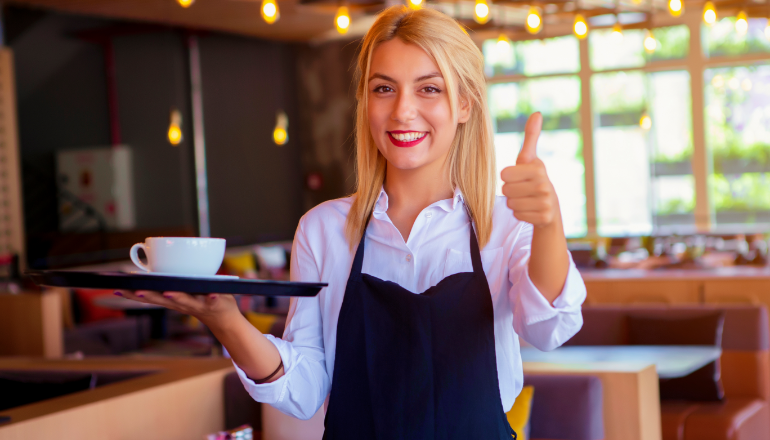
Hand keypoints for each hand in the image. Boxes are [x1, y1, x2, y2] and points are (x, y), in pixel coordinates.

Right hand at [116, 290, 239, 328]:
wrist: (222, 318)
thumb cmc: (199, 299)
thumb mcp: (180, 292)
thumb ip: (167, 283)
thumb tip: (148, 268)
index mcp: (171, 299)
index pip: (150, 296)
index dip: (133, 294)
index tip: (118, 289)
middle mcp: (181, 303)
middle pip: (162, 300)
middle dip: (149, 295)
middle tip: (135, 291)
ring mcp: (198, 304)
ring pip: (185, 301)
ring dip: (176, 297)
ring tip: (168, 292)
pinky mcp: (214, 303)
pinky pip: (213, 300)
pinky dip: (212, 297)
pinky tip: (213, 294)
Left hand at [500, 112, 559, 226]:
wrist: (550, 206)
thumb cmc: (533, 179)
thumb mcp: (530, 158)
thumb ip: (531, 136)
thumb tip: (536, 113)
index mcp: (538, 168)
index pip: (504, 174)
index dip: (508, 176)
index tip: (520, 177)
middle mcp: (544, 185)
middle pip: (505, 189)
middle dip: (511, 190)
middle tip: (523, 189)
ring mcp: (545, 203)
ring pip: (510, 203)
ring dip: (515, 202)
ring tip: (527, 199)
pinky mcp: (544, 218)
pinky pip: (517, 215)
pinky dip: (521, 213)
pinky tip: (531, 209)